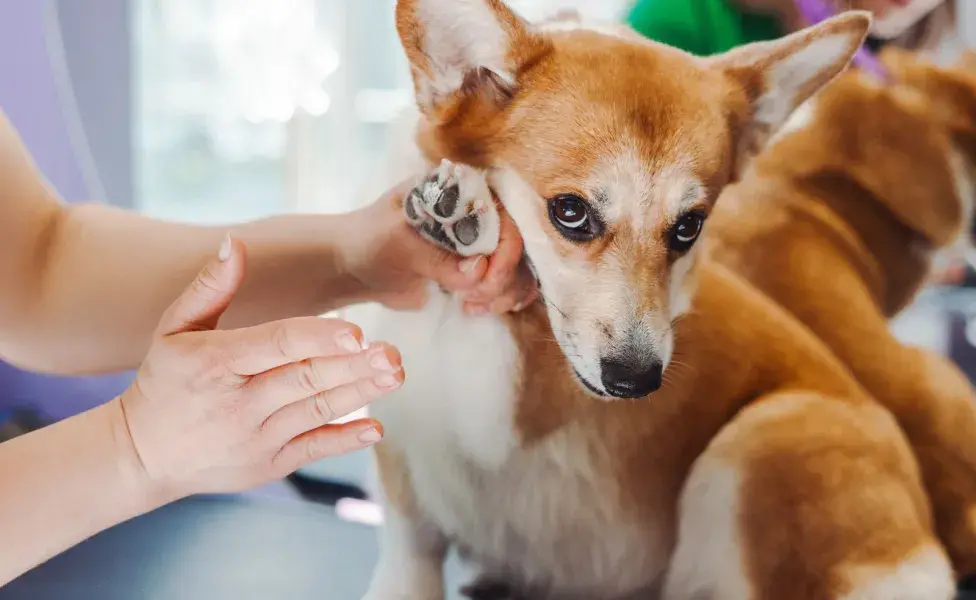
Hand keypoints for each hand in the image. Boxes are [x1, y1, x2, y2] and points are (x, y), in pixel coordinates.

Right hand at [118, 236, 401, 499]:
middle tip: (392, 354)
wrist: (144, 455)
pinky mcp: (267, 466)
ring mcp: (255, 438)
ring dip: (359, 394)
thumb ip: (209, 287)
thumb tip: (234, 243)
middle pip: (306, 380)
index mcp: (215, 363)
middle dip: (354, 366)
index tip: (356, 332)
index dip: (317, 338)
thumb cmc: (166, 382)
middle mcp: (238, 403)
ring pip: (316, 412)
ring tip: (394, 375)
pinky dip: (344, 441)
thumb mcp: (173, 329)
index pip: (276, 345)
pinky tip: (375, 429)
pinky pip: (312, 450)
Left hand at [341, 181, 537, 314]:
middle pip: (518, 244)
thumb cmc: (369, 240)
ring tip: (471, 305)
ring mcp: (480, 242)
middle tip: (475, 297)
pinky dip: (501, 300)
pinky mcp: (477, 270)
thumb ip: (435, 256)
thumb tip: (477, 272)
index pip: (504, 214)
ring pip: (518, 267)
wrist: (355, 267)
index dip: (506, 248)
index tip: (487, 277)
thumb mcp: (396, 242)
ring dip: (503, 292)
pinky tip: (475, 308)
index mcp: (460, 191)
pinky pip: (507, 284)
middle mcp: (477, 212)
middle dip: (503, 277)